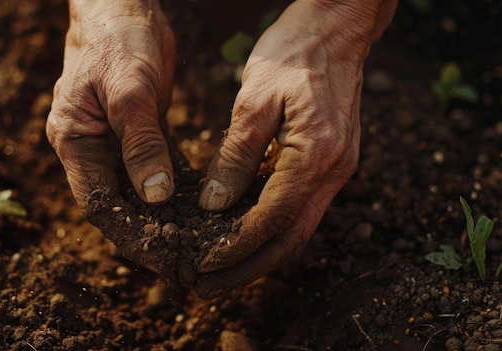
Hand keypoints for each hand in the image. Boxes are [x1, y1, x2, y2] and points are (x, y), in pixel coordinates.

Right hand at [46, 0, 175, 272]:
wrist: (123, 5)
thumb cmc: (118, 39)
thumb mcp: (130, 89)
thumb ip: (140, 141)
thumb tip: (154, 196)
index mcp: (75, 140)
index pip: (99, 202)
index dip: (128, 233)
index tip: (161, 255)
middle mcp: (89, 147)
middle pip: (117, 204)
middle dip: (147, 234)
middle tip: (183, 260)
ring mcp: (112, 141)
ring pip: (135, 191)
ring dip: (161, 217)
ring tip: (193, 243)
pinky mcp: (135, 133)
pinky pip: (151, 169)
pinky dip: (171, 189)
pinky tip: (197, 206)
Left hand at [196, 0, 396, 297]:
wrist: (336, 28)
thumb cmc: (294, 54)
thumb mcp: (254, 100)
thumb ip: (236, 156)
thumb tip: (215, 205)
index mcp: (316, 156)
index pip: (273, 219)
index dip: (237, 246)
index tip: (203, 264)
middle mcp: (333, 171)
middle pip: (291, 238)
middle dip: (248, 268)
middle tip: (208, 288)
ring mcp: (336, 169)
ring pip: (298, 227)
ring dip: (260, 254)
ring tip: (220, 271)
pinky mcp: (330, 162)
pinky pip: (300, 206)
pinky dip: (272, 228)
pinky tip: (243, 234)